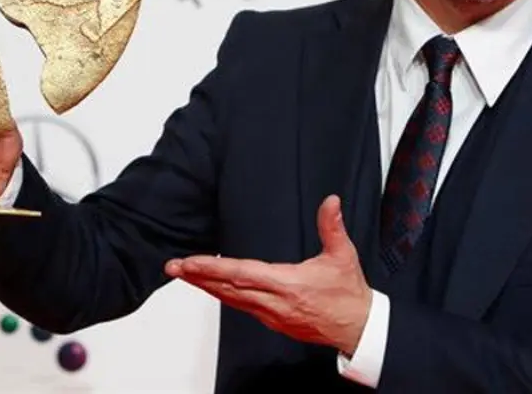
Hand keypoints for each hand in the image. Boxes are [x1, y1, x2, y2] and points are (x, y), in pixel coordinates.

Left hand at [164, 195, 372, 356]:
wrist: (358, 328)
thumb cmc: (349, 294)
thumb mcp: (344, 256)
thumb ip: (332, 227)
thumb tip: (331, 201)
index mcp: (289, 284)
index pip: (242, 275)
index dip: (213, 269)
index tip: (190, 262)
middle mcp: (275, 303)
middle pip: (229, 290)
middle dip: (198, 278)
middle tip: (173, 267)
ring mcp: (273, 315)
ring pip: (232, 300)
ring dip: (206, 287)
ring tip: (184, 275)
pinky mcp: (274, 322)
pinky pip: (242, 307)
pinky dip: (224, 296)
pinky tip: (212, 288)